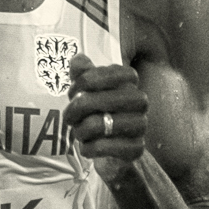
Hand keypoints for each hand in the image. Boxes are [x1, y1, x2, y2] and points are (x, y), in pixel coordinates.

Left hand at [63, 55, 148, 184]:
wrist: (113, 149)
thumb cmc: (99, 113)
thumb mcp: (88, 91)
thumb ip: (82, 73)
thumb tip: (78, 59)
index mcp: (130, 83)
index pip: (111, 73)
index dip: (86, 80)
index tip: (75, 91)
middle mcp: (139, 101)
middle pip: (102, 99)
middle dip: (77, 108)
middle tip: (69, 116)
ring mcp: (140, 125)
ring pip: (100, 124)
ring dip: (81, 130)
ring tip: (78, 133)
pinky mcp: (136, 149)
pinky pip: (106, 147)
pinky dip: (89, 148)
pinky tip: (86, 147)